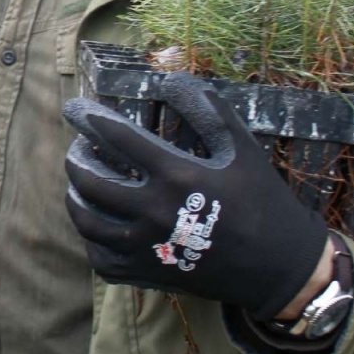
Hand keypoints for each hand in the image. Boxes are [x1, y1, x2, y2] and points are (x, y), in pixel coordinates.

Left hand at [63, 73, 327, 319]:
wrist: (279, 266)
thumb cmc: (262, 200)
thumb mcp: (242, 148)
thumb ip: (208, 110)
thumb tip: (172, 79)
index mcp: (176, 176)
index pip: (117, 138)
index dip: (89, 118)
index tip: (75, 109)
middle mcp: (154, 212)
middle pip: (91, 180)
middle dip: (76, 157)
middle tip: (78, 146)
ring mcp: (146, 247)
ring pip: (88, 221)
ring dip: (75, 196)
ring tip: (80, 181)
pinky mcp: (147, 274)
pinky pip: (100, 258)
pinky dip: (91, 238)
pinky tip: (98, 222)